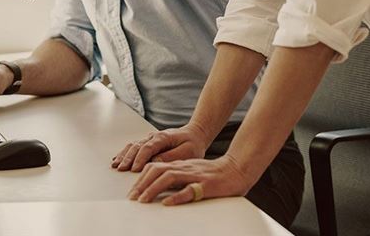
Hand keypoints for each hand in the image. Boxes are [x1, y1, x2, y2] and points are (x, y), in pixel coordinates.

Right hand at [111, 123, 208, 171]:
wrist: (194, 135)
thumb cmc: (192, 144)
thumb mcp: (188, 151)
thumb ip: (172, 156)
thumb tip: (156, 161)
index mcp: (164, 137)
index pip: (148, 147)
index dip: (140, 158)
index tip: (134, 169)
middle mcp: (154, 136)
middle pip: (137, 146)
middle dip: (128, 158)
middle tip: (121, 169)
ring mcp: (150, 139)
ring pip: (133, 145)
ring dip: (124, 155)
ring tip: (116, 165)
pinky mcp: (148, 143)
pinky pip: (133, 147)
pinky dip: (124, 153)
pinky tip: (118, 159)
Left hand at [128, 155, 253, 205]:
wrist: (237, 169)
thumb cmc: (214, 174)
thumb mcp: (191, 173)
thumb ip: (177, 178)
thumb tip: (159, 190)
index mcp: (180, 165)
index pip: (155, 167)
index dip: (141, 178)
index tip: (133, 192)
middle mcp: (184, 168)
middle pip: (157, 170)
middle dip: (141, 184)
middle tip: (132, 198)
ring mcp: (194, 175)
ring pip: (168, 177)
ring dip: (152, 189)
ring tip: (143, 200)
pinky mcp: (206, 185)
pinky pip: (189, 190)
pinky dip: (176, 196)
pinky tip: (167, 203)